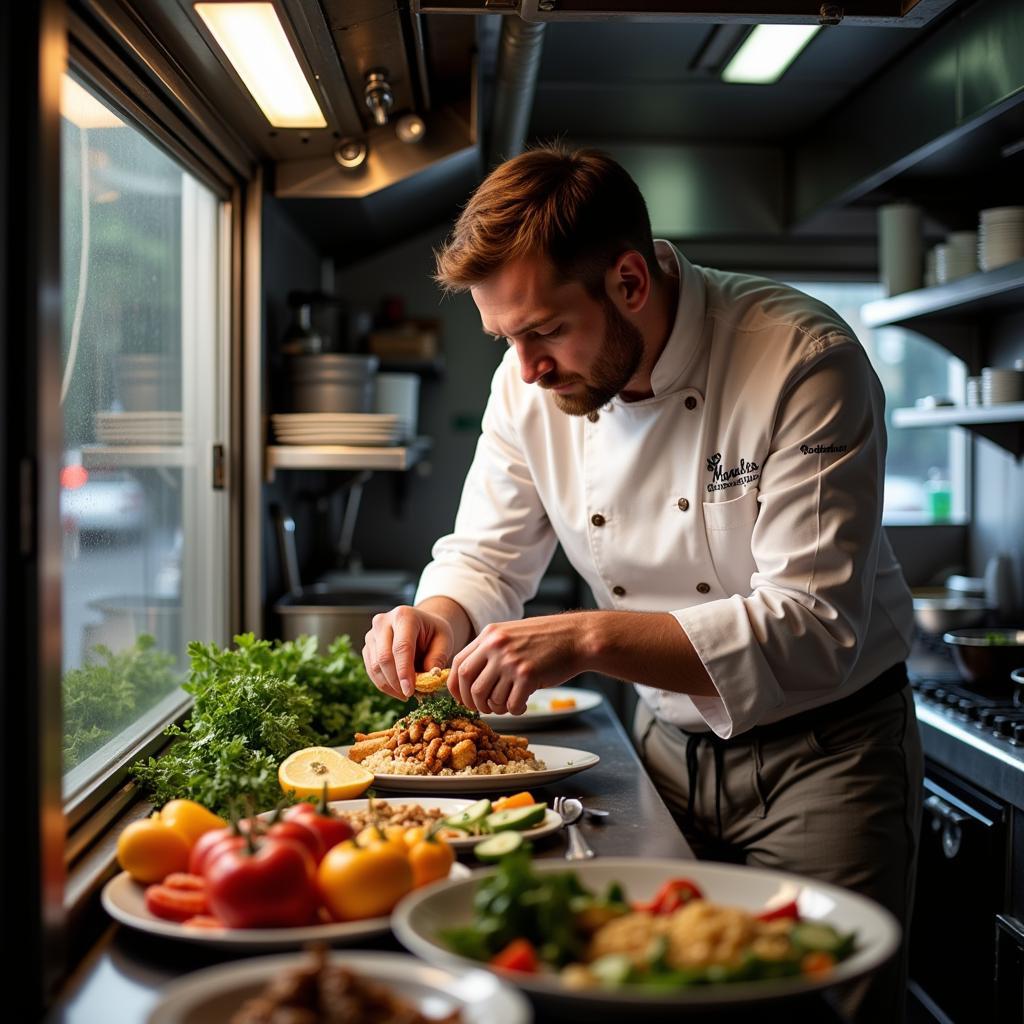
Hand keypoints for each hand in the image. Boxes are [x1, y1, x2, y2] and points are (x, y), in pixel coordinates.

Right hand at [363, 605, 453, 699]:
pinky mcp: (368, 646)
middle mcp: (383, 622)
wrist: (421, 624)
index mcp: (404, 616)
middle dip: (396, 682)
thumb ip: (437, 658)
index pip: (401, 647)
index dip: (404, 672)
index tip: (410, 691)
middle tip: (410, 695)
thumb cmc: (434, 633)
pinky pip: (371, 670)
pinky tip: (397, 690)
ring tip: (406, 694)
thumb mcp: (444, 641)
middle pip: (384, 657)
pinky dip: (383, 684)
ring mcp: (372, 634)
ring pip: (375, 666)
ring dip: (389, 686)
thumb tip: (428, 679)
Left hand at [448, 613, 586, 714]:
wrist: (578, 637)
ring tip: (509, 704)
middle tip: (485, 709)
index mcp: (489, 635)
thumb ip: (490, 651)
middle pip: (470, 684)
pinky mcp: (528, 675)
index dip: (456, 687)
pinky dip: (515, 710)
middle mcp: (496, 646)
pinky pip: (511, 705)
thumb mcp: (511, 635)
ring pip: (490, 698)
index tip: (463, 699)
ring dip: (497, 708)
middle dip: (474, 703)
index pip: (458, 664)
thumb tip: (470, 680)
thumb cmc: (546, 639)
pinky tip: (523, 704)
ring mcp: (511, 661)